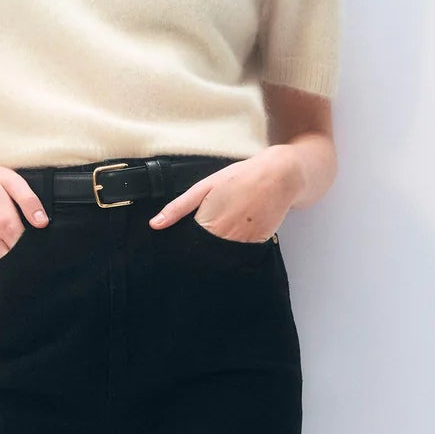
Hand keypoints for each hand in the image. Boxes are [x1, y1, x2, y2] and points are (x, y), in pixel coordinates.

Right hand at [0, 161, 47, 268]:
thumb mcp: (12, 182)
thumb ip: (30, 202)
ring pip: (1, 266)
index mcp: (5, 223)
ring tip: (10, 247)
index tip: (36, 241)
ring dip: (8, 261)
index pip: (27, 246)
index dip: (35, 246)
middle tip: (24, 244)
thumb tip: (43, 222)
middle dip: (22, 255)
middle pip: (15, 259)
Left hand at [148, 150, 296, 240]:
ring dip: (219, 251)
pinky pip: (242, 254)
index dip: (185, 247)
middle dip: (202, 250)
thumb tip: (155, 224)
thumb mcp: (204, 187)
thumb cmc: (240, 177)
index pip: (189, 248)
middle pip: (205, 254)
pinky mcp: (258, 245)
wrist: (279, 176)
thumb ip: (178, 208)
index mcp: (207, 224)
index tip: (185, 245)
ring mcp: (243, 243)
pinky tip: (239, 232)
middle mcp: (224, 238)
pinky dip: (238, 248)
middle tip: (209, 235)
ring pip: (224, 258)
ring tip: (226, 230)